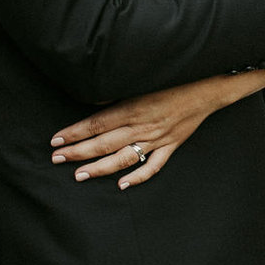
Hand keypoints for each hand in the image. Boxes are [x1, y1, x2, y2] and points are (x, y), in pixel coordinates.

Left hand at [51, 77, 237, 188]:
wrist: (208, 87)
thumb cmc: (174, 79)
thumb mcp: (143, 80)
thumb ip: (120, 94)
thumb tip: (95, 102)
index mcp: (134, 107)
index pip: (97, 123)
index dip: (75, 132)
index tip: (56, 139)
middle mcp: (143, 126)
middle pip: (104, 143)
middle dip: (78, 152)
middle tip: (57, 158)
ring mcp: (157, 138)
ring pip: (123, 158)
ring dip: (100, 168)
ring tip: (79, 175)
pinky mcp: (171, 146)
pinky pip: (153, 166)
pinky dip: (138, 177)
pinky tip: (122, 185)